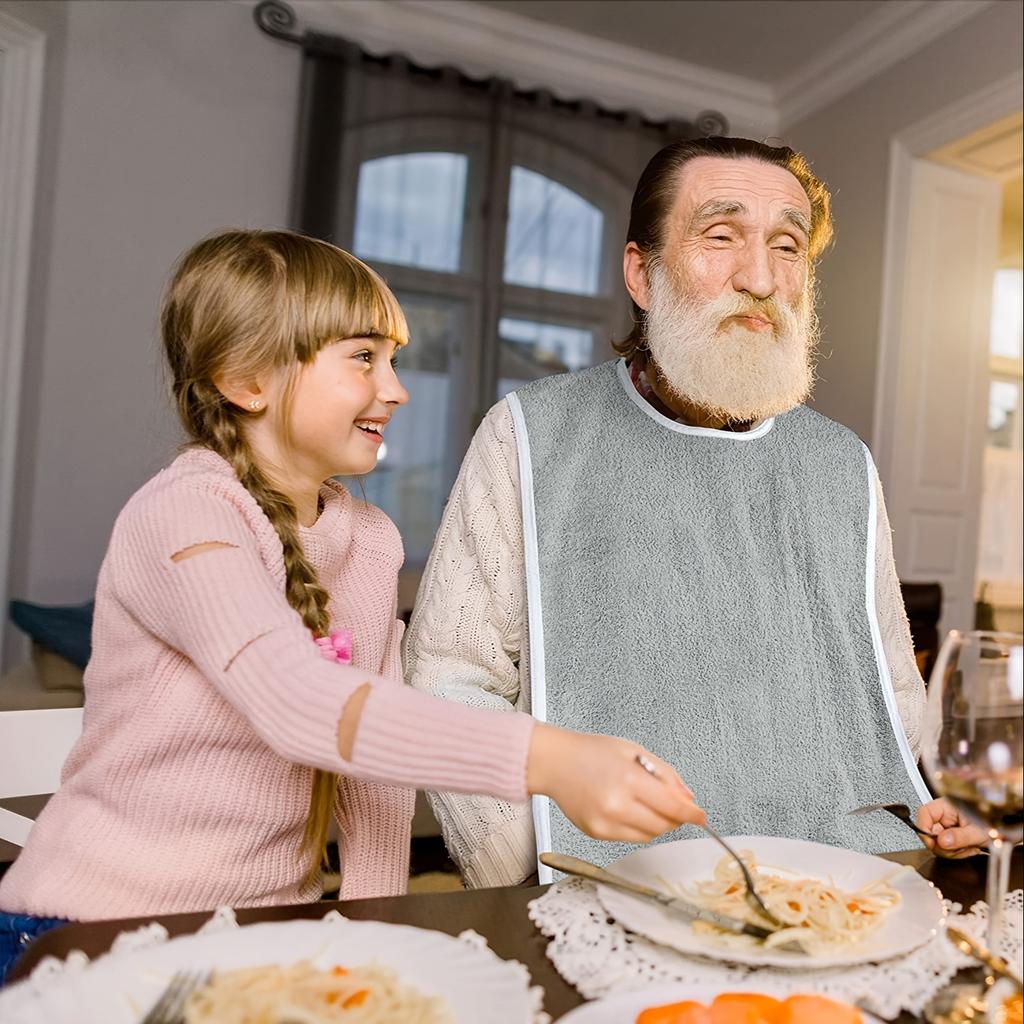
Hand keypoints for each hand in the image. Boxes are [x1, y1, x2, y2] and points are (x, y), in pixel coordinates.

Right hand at [526, 724, 704, 843]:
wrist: (554, 763)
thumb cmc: (590, 752)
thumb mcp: (633, 751)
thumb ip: (665, 775)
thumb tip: (687, 799)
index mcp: (628, 780)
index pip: (673, 806)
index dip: (692, 814)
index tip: (701, 816)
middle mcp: (616, 805)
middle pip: (664, 825)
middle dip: (675, 817)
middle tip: (671, 803)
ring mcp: (605, 823)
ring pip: (649, 835)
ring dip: (656, 823)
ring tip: (642, 801)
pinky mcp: (597, 833)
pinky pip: (630, 837)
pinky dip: (636, 826)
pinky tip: (625, 807)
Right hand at [916, 798, 988, 857]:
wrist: (1003, 832)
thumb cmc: (994, 824)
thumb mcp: (977, 831)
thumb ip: (959, 836)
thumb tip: (942, 841)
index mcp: (947, 805)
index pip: (924, 813)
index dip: (924, 828)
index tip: (931, 843)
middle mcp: (944, 814)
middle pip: (929, 831)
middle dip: (943, 845)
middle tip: (958, 849)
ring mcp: (947, 825)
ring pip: (937, 842)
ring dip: (952, 851)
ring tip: (968, 848)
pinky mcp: (950, 835)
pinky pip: (945, 847)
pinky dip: (955, 852)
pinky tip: (967, 849)